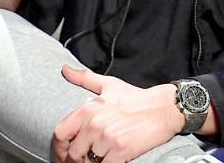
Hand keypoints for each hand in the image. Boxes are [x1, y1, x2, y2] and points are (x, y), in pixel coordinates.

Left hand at [52, 66, 183, 162]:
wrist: (165, 108)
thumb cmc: (137, 98)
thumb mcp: (110, 85)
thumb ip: (84, 78)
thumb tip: (64, 70)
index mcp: (88, 110)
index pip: (60, 133)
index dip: (58, 147)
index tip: (63, 152)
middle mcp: (95, 125)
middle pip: (73, 152)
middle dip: (75, 159)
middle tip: (81, 160)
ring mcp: (108, 139)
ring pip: (87, 162)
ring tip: (96, 160)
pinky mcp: (121, 151)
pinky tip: (109, 161)